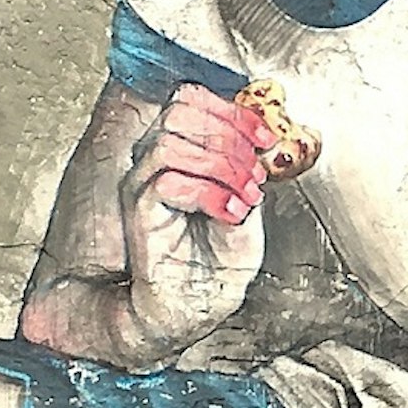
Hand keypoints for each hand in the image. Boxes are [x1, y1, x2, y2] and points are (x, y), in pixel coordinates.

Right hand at [116, 83, 268, 354]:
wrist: (196, 307)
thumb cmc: (217, 261)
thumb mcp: (247, 203)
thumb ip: (248, 168)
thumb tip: (259, 140)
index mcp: (180, 150)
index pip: (192, 100)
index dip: (233, 111)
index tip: (267, 139)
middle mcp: (155, 160)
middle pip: (179, 111)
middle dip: (228, 136)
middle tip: (253, 175)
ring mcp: (143, 184)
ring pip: (172, 143)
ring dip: (221, 167)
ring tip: (243, 198)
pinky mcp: (140, 212)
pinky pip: (166, 180)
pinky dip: (209, 193)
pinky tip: (230, 214)